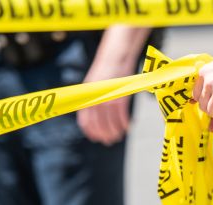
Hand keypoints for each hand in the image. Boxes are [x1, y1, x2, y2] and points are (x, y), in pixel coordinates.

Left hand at [77, 26, 150, 144]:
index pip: (84, 119)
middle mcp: (94, 96)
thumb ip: (94, 97)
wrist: (117, 54)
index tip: (97, 139)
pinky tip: (128, 127)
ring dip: (114, 130)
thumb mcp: (96, 83)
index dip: (90, 131)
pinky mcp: (119, 93)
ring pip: (109, 120)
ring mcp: (107, 95)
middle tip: (110, 141)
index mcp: (87, 94)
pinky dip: (124, 122)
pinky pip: (121, 113)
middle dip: (104, 134)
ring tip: (119, 136)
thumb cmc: (108, 70)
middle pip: (98, 122)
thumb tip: (96, 114)